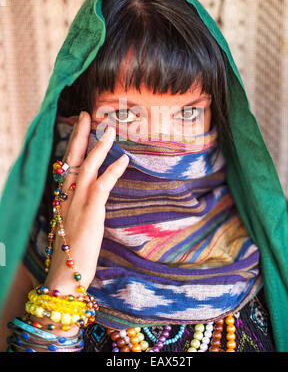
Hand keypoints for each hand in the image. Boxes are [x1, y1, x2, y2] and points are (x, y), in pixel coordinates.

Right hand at [44, 111, 128, 294]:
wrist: (65, 275)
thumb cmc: (70, 251)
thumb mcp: (70, 224)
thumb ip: (77, 206)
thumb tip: (91, 194)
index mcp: (61, 198)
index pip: (65, 165)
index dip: (71, 144)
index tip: (78, 127)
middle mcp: (66, 196)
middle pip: (71, 158)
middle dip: (79, 134)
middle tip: (86, 115)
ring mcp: (76, 202)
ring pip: (87, 166)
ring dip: (99, 146)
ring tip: (109, 129)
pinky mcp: (90, 212)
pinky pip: (102, 185)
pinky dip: (113, 170)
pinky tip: (124, 159)